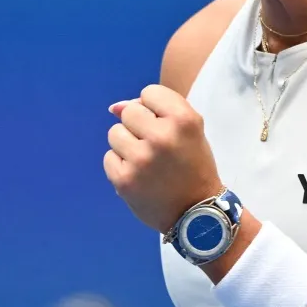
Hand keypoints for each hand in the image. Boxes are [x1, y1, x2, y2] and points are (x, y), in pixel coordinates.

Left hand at [104, 84, 222, 233]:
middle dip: (139, 126)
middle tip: (156, 148)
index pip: (149, 92)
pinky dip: (121, 166)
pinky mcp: (124, 179)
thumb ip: (157, 110)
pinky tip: (139, 177)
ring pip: (114, 133)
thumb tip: (113, 107)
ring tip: (146, 162)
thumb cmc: (194, 166)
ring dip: (127, 145)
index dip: (155, 109)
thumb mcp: (189, 131)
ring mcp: (141, 159)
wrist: (198, 214)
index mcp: (184, 120)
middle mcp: (162, 136)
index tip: (166, 127)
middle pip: (129, 112)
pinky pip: (109, 158)